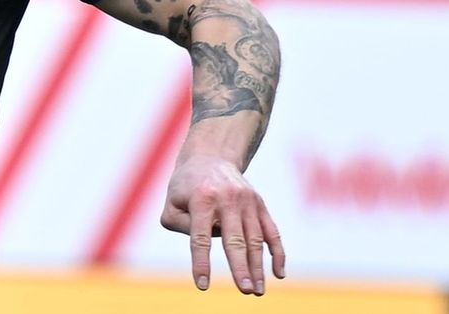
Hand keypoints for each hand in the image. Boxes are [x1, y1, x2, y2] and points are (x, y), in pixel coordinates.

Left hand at [161, 155, 284, 294]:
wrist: (210, 157)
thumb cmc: (185, 186)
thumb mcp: (171, 203)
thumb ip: (179, 226)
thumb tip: (203, 246)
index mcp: (201, 199)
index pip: (200, 238)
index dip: (201, 263)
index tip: (203, 285)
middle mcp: (227, 199)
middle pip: (235, 239)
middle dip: (241, 267)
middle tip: (246, 290)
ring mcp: (247, 201)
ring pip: (255, 238)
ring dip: (258, 267)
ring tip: (257, 291)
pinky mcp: (259, 203)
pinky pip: (272, 231)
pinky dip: (277, 253)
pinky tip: (278, 274)